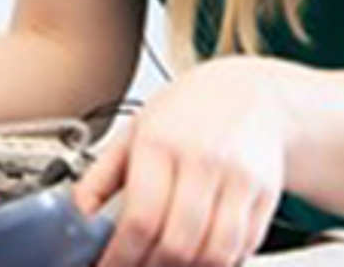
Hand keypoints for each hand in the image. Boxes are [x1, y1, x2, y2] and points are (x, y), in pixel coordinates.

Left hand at [74, 56, 285, 266]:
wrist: (249, 93)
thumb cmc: (187, 114)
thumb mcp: (135, 132)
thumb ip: (101, 177)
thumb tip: (76, 217)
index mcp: (161, 143)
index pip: (141, 219)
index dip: (121, 257)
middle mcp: (203, 160)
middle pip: (178, 243)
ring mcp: (240, 178)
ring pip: (215, 254)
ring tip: (167, 265)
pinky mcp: (267, 194)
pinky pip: (244, 248)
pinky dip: (221, 263)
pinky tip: (200, 257)